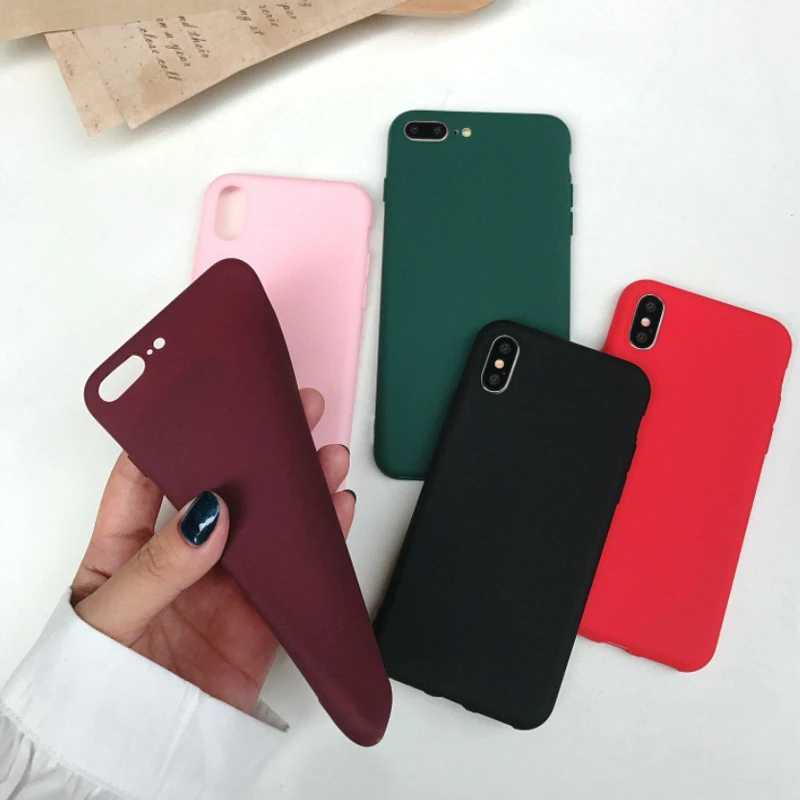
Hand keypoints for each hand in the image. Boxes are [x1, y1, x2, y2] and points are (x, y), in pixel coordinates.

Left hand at [72, 388, 354, 713]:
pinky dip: (320, 538)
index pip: (147, 475)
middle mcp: (181, 554)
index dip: (175, 435)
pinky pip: (294, 569)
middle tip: (286, 414)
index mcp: (126, 545)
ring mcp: (224, 582)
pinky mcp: (260, 612)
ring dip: (296, 487)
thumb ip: (156, 567)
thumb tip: (205, 515)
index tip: (207, 403)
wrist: (141, 753)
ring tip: (324, 454)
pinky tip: (335, 509)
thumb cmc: (100, 684)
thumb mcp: (111, 619)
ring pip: (267, 523)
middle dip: (254, 449)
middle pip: (222, 488)